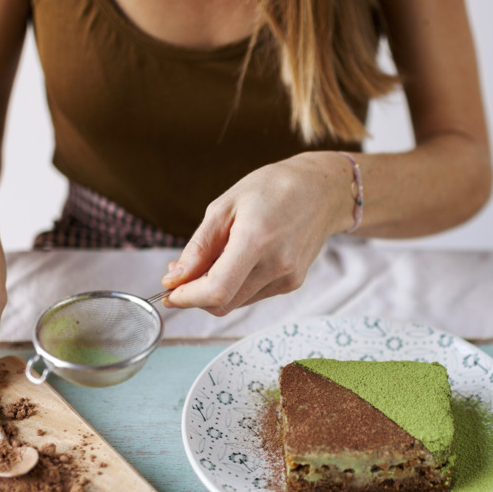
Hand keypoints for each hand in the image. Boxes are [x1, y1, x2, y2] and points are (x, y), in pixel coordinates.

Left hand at [160, 152, 351, 314]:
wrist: (323, 191)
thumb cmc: (273, 188)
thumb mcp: (226, 205)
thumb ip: (199, 247)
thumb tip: (174, 279)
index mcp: (257, 239)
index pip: (217, 290)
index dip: (187, 298)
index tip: (169, 291)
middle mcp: (277, 264)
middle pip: (223, 303)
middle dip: (196, 294)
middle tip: (183, 272)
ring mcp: (288, 277)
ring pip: (236, 302)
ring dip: (216, 289)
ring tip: (215, 258)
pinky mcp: (292, 283)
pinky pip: (252, 295)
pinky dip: (236, 285)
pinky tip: (241, 259)